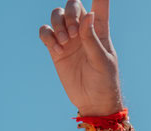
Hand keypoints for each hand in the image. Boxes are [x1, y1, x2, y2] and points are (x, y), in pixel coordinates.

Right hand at [39, 0, 121, 116]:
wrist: (93, 102)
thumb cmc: (104, 81)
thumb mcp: (101, 60)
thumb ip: (92, 38)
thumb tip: (89, 15)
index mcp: (99, 30)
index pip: (100, 6)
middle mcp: (83, 31)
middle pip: (72, 5)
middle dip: (70, 13)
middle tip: (73, 34)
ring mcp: (68, 39)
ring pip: (56, 15)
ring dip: (57, 24)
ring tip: (65, 42)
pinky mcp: (56, 50)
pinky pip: (45, 32)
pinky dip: (48, 36)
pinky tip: (57, 49)